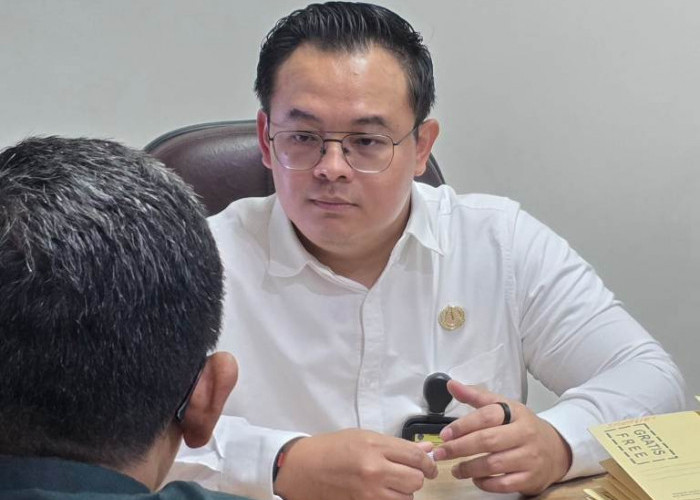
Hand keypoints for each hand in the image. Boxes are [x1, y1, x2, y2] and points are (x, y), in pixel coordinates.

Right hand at [274, 429, 437, 499]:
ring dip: (404, 492)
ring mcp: (369, 493)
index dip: (428, 463)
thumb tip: (426, 450)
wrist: (305, 468)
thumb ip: (397, 445)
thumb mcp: (365, 437)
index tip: (430, 466)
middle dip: (417, 477)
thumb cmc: (333, 448)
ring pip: (407, 498)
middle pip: (416, 480)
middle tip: (409, 473)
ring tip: (392, 484)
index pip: (416, 457)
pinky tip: (384, 493)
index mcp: (375, 446)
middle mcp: (374, 470)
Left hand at [432, 381, 571, 494]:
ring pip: (495, 464)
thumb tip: (452, 385)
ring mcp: (530, 458)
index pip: (487, 416)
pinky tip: (475, 478)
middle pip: (488, 440)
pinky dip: (486, 483)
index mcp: (516, 413)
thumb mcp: (503, 406)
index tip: (444, 434)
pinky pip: (504, 484)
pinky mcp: (531, 478)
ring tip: (455, 469)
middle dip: (460, 448)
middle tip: (442, 453)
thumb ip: (476, 397)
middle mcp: (525, 434)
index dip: (463, 425)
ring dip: (469, 468)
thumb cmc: (521, 426)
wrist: (556, 449)